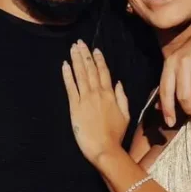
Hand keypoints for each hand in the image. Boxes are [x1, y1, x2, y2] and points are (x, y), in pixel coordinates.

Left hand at [62, 40, 129, 164]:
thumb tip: (119, 83)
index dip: (99, 60)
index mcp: (110, 95)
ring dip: (76, 60)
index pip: (104, 72)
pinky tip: (65, 65)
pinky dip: (67, 75)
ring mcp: (85, 99)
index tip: (95, 50)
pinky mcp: (74, 107)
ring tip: (73, 48)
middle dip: (85, 55)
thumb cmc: (116, 135)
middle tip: (80, 43)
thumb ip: (122, 98)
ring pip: (80, 74)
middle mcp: (97, 93)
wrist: (104, 148)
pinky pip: (70, 87)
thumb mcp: (126, 116)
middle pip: (90, 69)